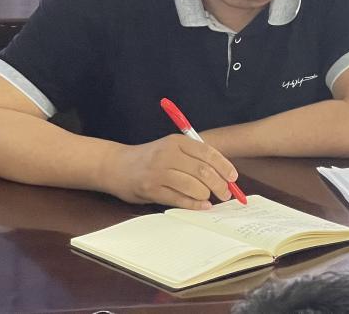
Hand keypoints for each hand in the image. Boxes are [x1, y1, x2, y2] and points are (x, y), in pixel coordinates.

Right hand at [102, 134, 239, 209]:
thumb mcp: (171, 148)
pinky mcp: (150, 189)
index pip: (208, 153)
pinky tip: (202, 206)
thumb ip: (193, 157)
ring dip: (206, 195)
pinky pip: (177, 199)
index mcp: (177, 141)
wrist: (115, 165)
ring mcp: (158, 172)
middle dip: (219, 184)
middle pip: (203, 170)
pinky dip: (193, 204)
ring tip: (211, 199)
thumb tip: (222, 173)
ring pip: (192, 185)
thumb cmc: (150, 158)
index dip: (224, 166)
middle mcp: (168, 154)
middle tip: (226, 193)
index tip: (233, 177)